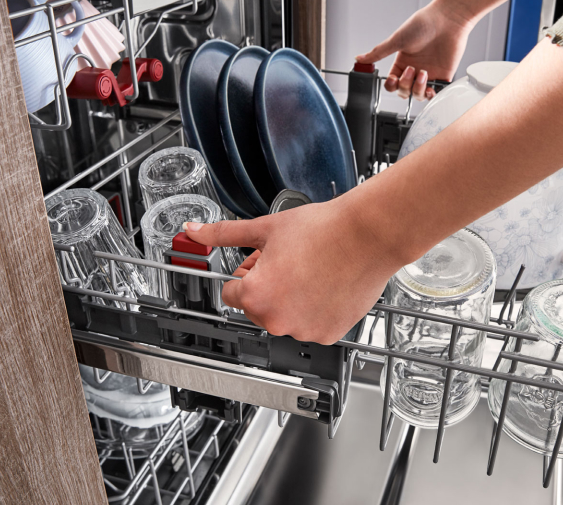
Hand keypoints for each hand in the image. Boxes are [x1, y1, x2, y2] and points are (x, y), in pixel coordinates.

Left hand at [182, 199, 403, 344]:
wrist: (367, 235)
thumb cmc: (323, 230)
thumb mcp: (265, 228)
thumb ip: (224, 234)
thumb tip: (195, 231)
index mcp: (256, 295)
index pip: (231, 292)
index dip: (246, 272)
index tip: (261, 261)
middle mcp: (278, 320)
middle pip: (257, 307)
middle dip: (267, 286)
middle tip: (288, 260)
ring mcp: (304, 330)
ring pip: (285, 317)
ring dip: (291, 298)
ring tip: (310, 270)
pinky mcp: (329, 334)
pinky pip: (311, 325)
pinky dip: (315, 309)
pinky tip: (325, 284)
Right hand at [356, 0, 473, 99]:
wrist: (447, 21)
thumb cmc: (423, 25)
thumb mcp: (396, 40)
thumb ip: (378, 53)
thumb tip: (359, 58)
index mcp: (402, 62)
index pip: (392, 83)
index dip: (392, 85)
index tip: (394, 78)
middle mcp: (414, 70)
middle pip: (404, 92)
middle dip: (405, 85)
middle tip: (411, 70)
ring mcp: (428, 74)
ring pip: (418, 95)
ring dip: (417, 88)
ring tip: (423, 73)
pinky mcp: (442, 77)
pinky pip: (435, 94)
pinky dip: (431, 94)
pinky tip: (430, 87)